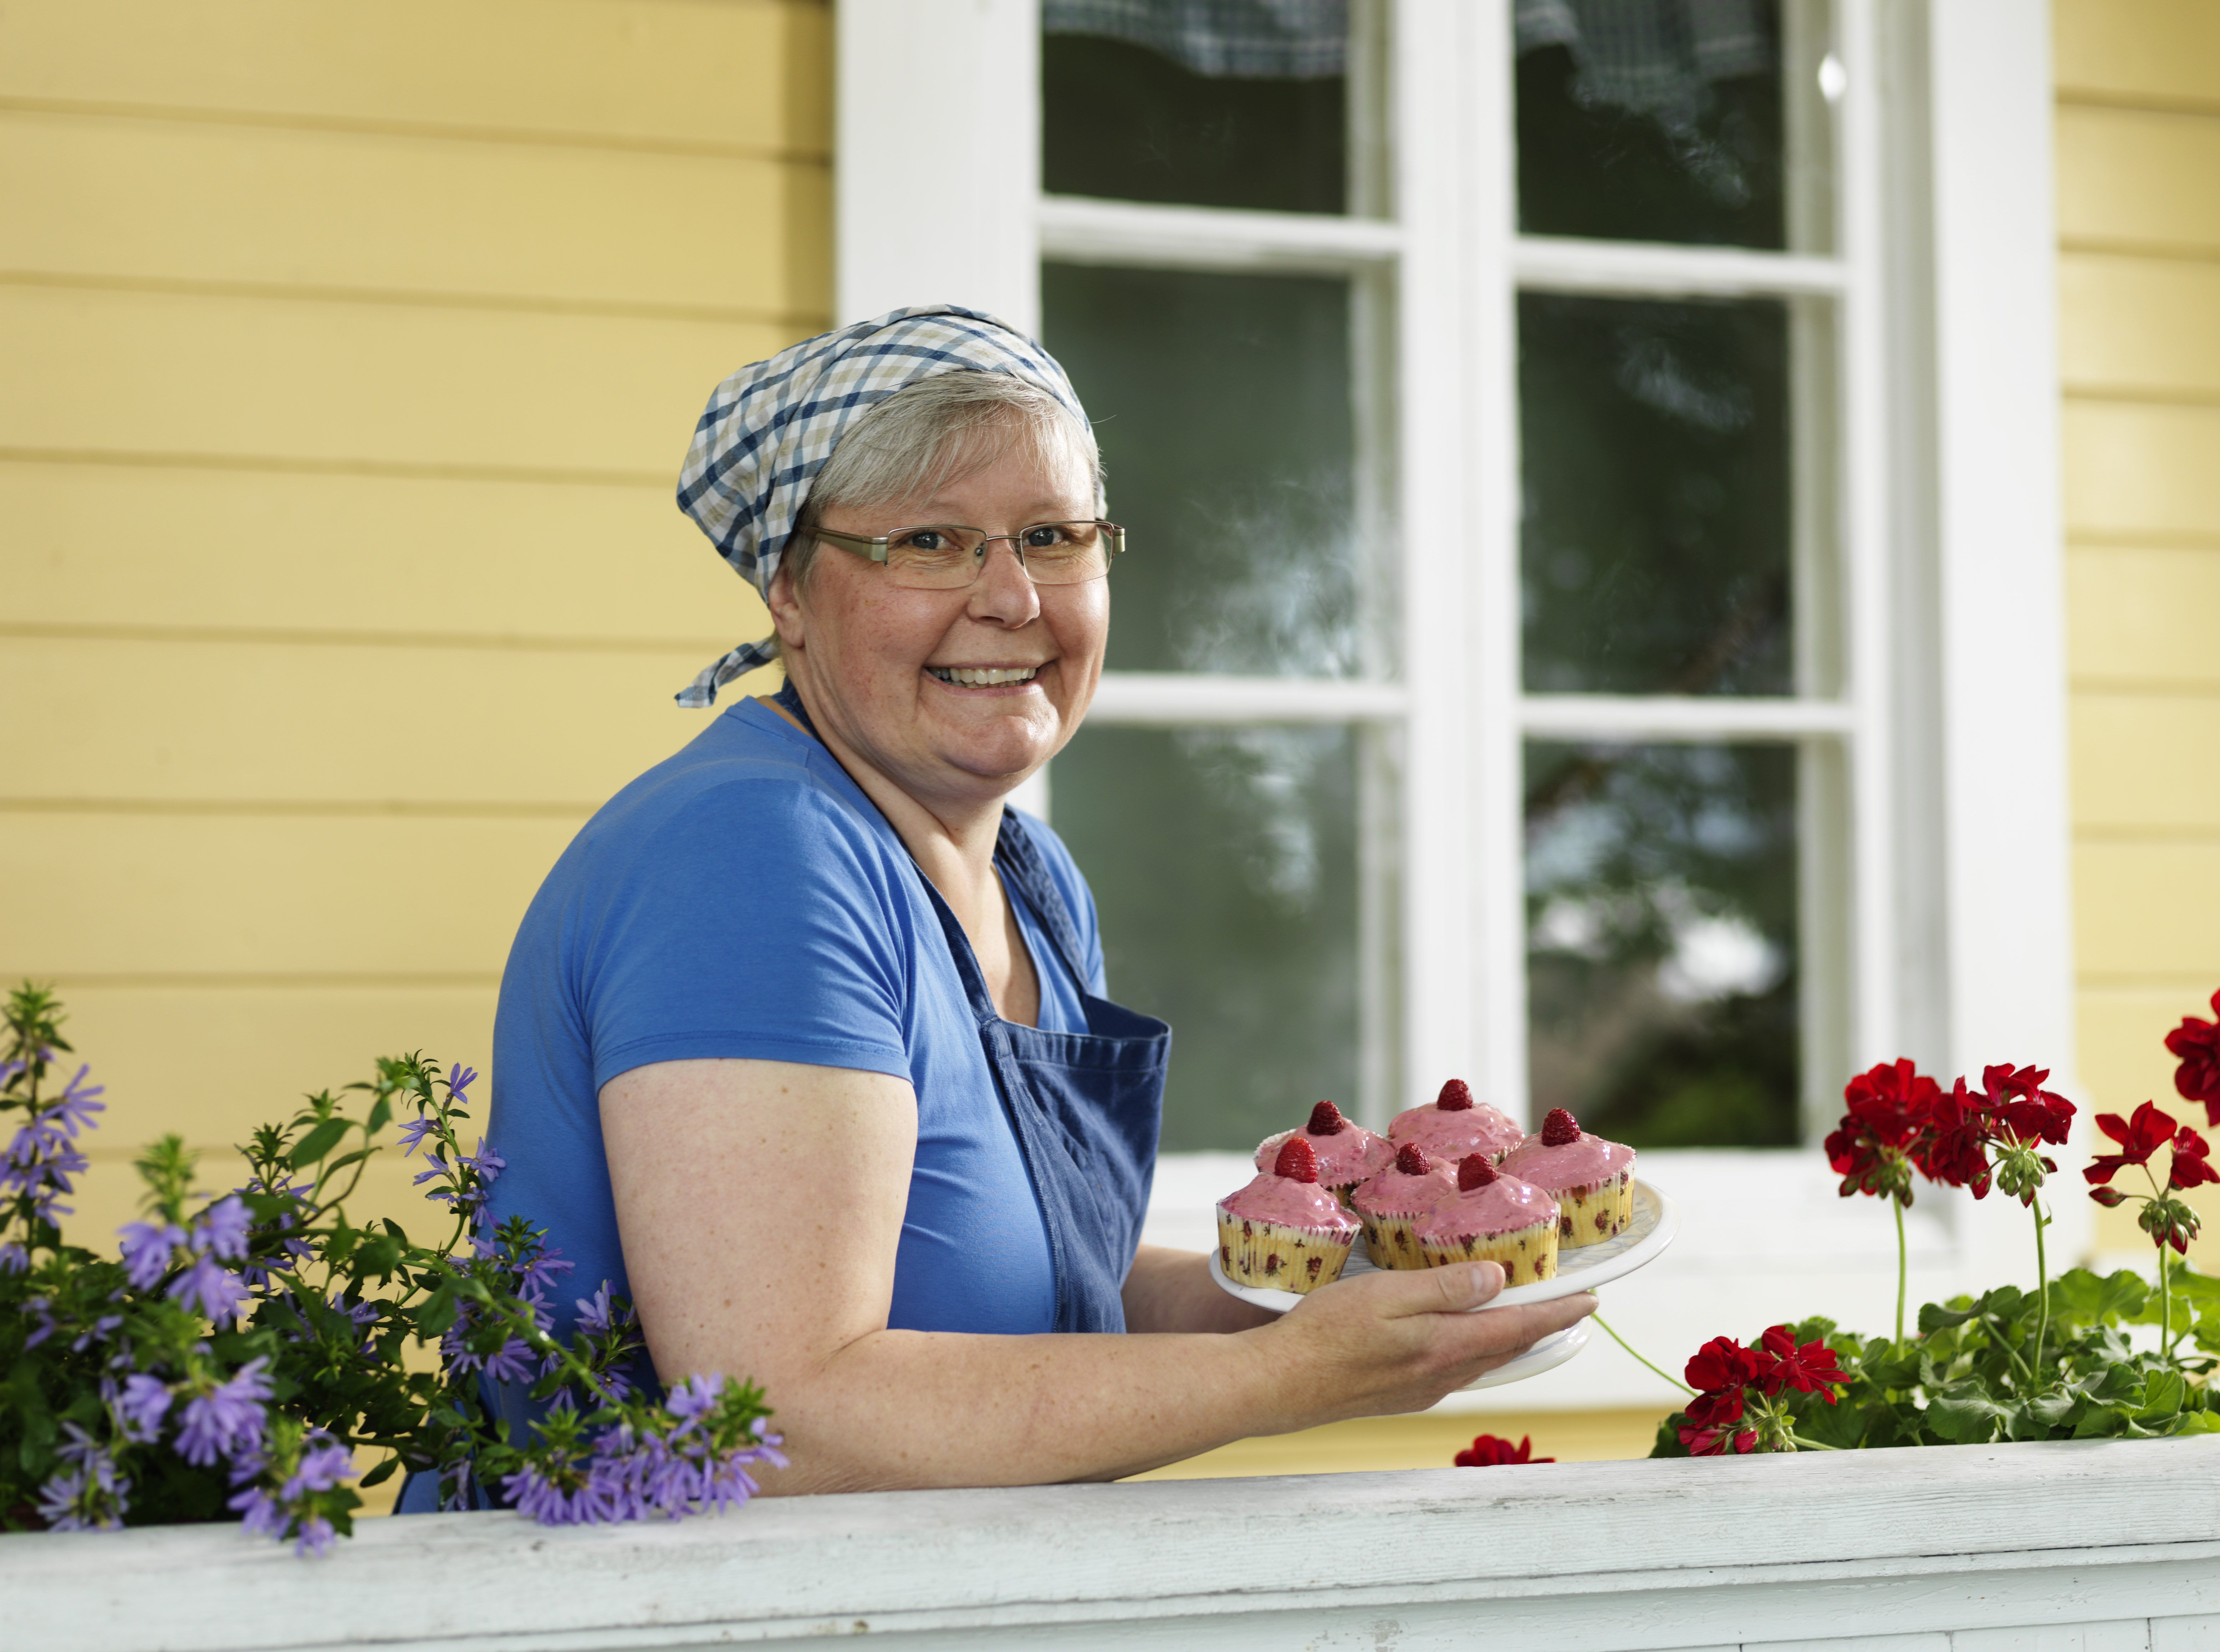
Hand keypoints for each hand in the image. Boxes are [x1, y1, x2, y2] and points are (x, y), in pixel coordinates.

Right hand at [1255, 1262, 1597, 1427]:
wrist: (1280, 1385)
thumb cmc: (1325, 1332)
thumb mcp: (1387, 1295)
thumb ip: (1445, 1288)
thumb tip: (1498, 1279)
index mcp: (1445, 1347)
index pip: (1519, 1328)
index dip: (1558, 1314)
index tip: (1592, 1301)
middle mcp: (1442, 1376)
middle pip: (1507, 1349)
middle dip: (1541, 1328)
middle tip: (1567, 1307)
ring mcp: (1421, 1390)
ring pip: (1482, 1363)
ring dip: (1509, 1341)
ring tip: (1526, 1321)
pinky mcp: (1400, 1396)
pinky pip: (1455, 1372)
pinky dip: (1476, 1352)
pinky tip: (1466, 1343)